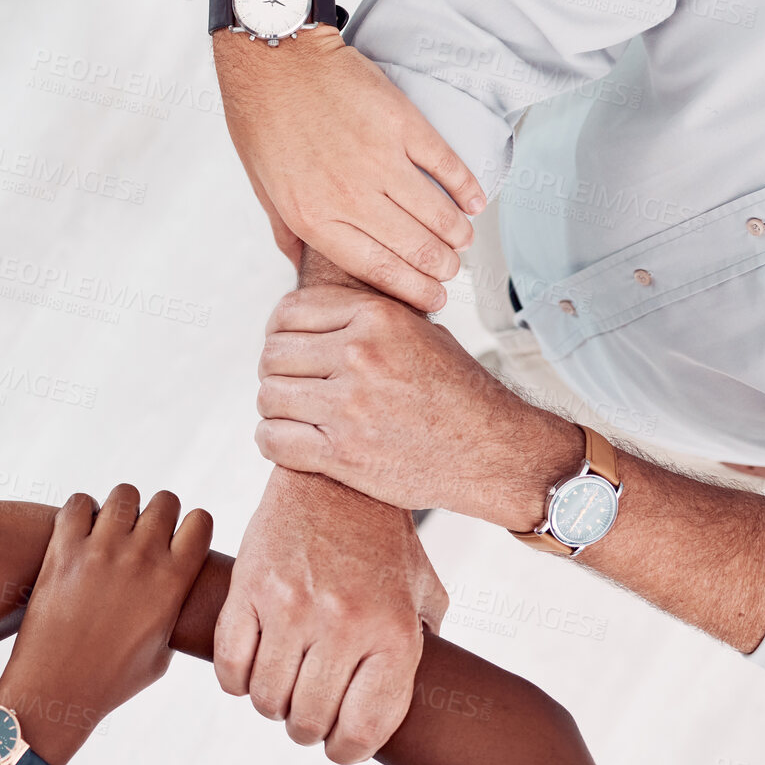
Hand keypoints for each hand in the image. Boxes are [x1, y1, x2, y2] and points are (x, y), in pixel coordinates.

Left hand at [0, 487, 211, 764]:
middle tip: (143, 536)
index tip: (179, 540)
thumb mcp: (163, 651)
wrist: (57, 689)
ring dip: (122, 510)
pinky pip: (79, 502)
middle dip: (159, 514)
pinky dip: (81, 512)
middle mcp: (142, 558)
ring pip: (125, 494)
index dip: (192, 528)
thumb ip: (173, 612)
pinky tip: (80, 533)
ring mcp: (101, 549)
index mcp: (173, 582)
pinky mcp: (64, 548)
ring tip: (111, 532)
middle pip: (165, 501)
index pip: (200, 521)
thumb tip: (178, 592)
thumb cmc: (112, 679)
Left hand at [214, 30, 484, 310]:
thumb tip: (300, 264)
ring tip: (464, 242)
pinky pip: (446, 166)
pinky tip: (476, 201)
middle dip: (441, 268)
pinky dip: (467, 187)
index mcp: (313, 217)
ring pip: (436, 213)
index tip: (431, 300)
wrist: (275, 56)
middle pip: (414, 247)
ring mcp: (379, 159)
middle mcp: (349, 195)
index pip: (376, 269)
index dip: (411, 289)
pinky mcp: (402, 124)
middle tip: (452, 273)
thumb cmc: (262, 119)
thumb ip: (287, 229)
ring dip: (457, 233)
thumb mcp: (262, 185)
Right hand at [214, 469, 444, 764]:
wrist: (334, 477)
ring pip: (266, 698)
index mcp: (392, 633)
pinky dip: (236, 679)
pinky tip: (250, 668)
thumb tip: (423, 696)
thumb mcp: (425, 591)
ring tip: (281, 687)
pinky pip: (230, 662)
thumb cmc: (382, 540)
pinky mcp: (250, 586)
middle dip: (306, 728)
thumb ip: (427, 645)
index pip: (363, 729)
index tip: (338, 745)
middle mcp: (343, 622)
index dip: (346, 750)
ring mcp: (291, 604)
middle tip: (306, 712)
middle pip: (309, 719)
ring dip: (271, 704)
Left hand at [254, 285, 582, 527]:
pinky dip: (272, 441)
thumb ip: (366, 317)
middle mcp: (360, 355)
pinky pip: (274, 440)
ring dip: (273, 408)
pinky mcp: (344, 454)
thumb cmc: (458, 392)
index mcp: (377, 316)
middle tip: (289, 385)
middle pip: (273, 354)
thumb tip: (311, 311)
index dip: (278, 330)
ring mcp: (350, 406)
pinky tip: (288, 441)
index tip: (285, 347)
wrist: (495, 452)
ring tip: (291, 414)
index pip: (290, 312)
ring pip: (268, 396)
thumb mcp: (419, 331)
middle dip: (275, 371)